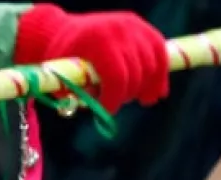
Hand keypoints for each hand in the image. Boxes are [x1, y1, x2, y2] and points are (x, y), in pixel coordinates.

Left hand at [15, 5, 169, 113]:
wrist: (63, 31)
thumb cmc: (61, 58)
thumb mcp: (60, 76)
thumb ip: (77, 94)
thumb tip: (98, 112)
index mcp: (97, 41)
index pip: (116, 76)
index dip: (115, 98)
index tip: (108, 111)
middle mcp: (119, 30)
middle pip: (136, 72)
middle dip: (128, 93)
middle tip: (119, 104)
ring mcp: (133, 26)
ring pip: (152, 63)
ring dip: (148, 86)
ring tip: (144, 100)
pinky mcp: (141, 27)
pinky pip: (160, 52)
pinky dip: (160, 73)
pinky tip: (159, 92)